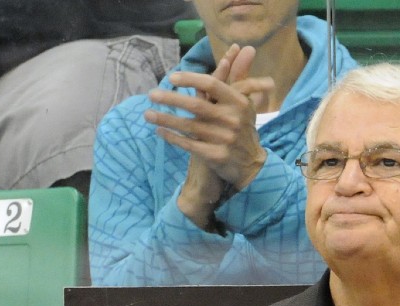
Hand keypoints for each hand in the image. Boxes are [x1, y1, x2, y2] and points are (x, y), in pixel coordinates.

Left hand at [145, 44, 274, 206]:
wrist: (251, 164)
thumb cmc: (241, 127)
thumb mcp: (243, 102)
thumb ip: (239, 75)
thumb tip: (245, 47)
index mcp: (239, 103)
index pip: (212, 85)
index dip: (190, 79)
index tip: (172, 77)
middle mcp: (233, 120)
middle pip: (197, 106)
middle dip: (171, 99)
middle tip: (151, 94)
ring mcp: (225, 139)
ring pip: (189, 127)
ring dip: (166, 119)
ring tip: (148, 114)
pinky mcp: (217, 156)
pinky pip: (189, 145)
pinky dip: (172, 138)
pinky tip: (160, 132)